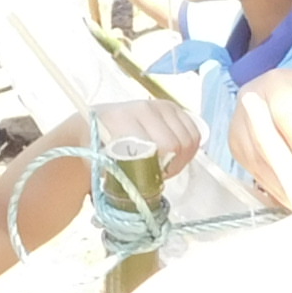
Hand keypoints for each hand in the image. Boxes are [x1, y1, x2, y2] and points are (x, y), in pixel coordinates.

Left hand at [87, 96, 203, 173]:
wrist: (97, 123)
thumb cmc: (98, 146)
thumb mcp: (100, 163)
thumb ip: (117, 173)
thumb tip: (139, 186)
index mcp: (121, 119)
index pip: (155, 148)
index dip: (155, 170)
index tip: (146, 179)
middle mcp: (143, 108)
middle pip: (175, 144)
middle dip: (169, 166)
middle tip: (156, 174)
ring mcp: (161, 106)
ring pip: (188, 139)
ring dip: (180, 158)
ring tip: (164, 164)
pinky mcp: (173, 109)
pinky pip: (194, 132)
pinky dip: (189, 149)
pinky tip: (174, 155)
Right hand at [231, 72, 291, 213]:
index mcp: (276, 82)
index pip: (283, 110)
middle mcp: (251, 99)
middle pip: (264, 136)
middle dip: (286, 165)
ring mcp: (239, 123)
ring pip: (257, 157)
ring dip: (280, 181)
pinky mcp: (236, 146)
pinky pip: (252, 169)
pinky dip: (273, 186)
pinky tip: (290, 197)